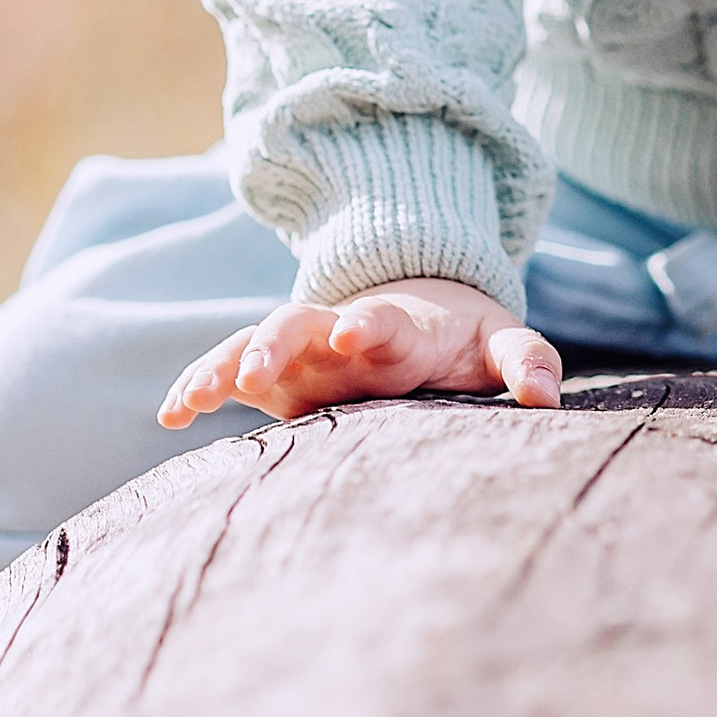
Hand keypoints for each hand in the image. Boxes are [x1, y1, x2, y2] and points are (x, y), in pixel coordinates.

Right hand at [160, 279, 560, 428]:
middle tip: (260, 363)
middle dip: (279, 340)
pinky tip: (170, 413)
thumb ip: (525, 360)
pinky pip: (228, 372)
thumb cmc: (459, 336)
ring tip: (194, 395)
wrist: (414, 303)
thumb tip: (546, 397)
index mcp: (396, 327)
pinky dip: (199, 385)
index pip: (382, 320)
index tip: (354, 332)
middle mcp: (335, 333)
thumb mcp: (498, 341)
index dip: (370, 324)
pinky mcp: (273, 372)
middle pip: (300, 325)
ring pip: (252, 345)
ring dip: (225, 364)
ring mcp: (299, 350)